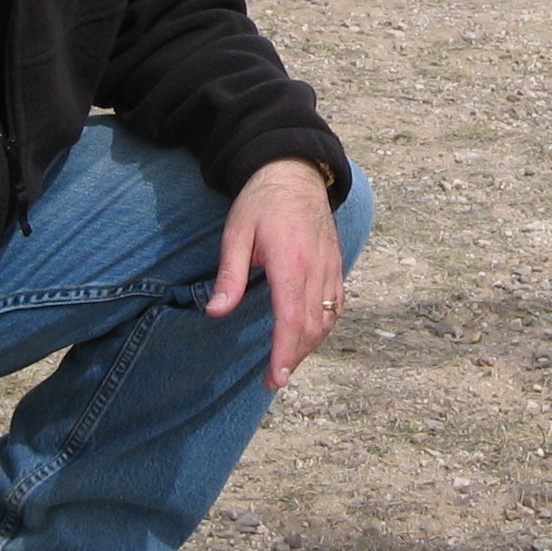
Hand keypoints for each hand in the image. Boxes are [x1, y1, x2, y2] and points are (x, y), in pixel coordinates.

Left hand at [205, 157, 342, 388]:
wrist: (295, 171)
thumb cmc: (261, 202)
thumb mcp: (236, 233)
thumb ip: (230, 275)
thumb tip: (215, 312)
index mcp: (290, 262)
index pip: (291, 319)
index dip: (284, 353)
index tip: (275, 378)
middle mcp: (316, 268)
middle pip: (311, 327)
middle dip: (294, 358)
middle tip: (273, 379)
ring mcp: (331, 267)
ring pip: (326, 319)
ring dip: (309, 346)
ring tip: (287, 361)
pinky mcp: (336, 264)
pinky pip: (336, 305)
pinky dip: (324, 326)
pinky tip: (308, 335)